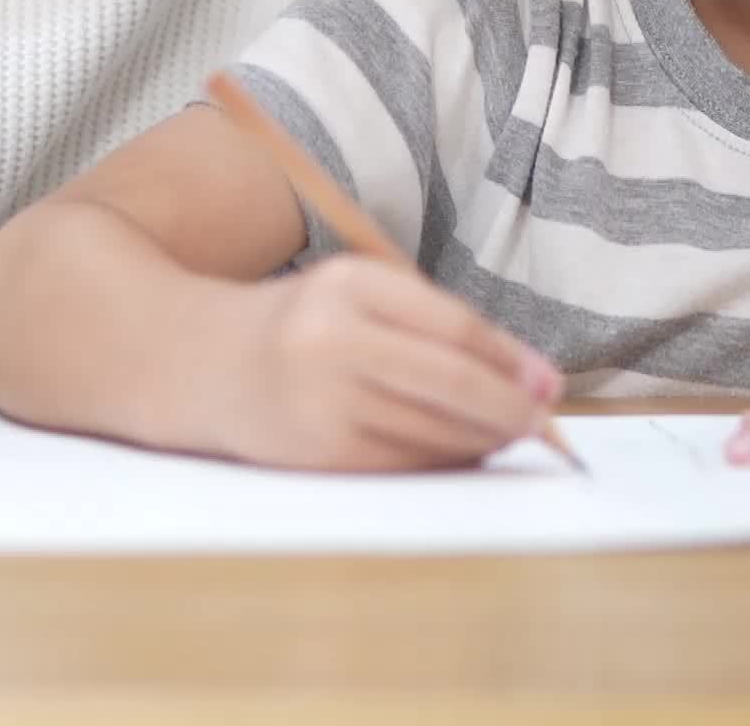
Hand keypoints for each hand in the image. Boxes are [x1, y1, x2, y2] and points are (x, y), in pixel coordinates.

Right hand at [209, 254, 563, 471]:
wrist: (201, 363)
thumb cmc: (301, 325)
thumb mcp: (357, 295)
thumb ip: (433, 323)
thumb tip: (527, 378)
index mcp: (348, 284)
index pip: (454, 327)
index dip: (511, 361)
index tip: (548, 382)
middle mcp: (331, 341)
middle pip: (451, 383)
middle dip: (510, 408)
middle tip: (541, 419)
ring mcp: (322, 401)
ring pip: (434, 431)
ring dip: (484, 440)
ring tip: (506, 433)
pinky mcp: (318, 452)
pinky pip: (406, 464)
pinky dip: (445, 461)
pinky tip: (461, 451)